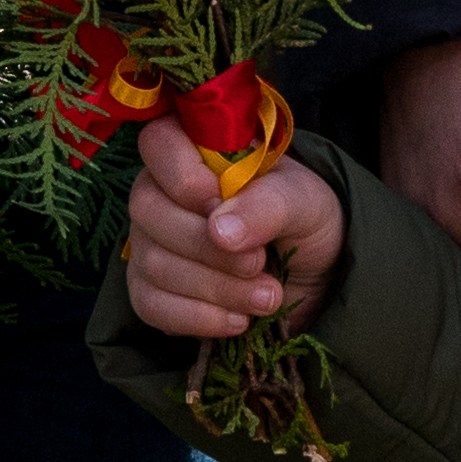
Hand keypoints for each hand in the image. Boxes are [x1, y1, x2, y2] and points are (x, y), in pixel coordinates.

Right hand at [123, 118, 343, 339]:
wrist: (312, 274)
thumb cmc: (304, 219)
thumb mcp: (304, 202)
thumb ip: (268, 205)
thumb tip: (220, 230)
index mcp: (195, 152)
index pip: (158, 141)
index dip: (185, 176)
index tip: (221, 202)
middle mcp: (160, 192)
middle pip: (148, 210)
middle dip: (210, 248)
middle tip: (260, 262)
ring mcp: (149, 243)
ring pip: (153, 264)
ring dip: (217, 289)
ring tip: (267, 296)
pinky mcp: (150, 291)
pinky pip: (151, 306)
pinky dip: (200, 319)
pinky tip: (239, 320)